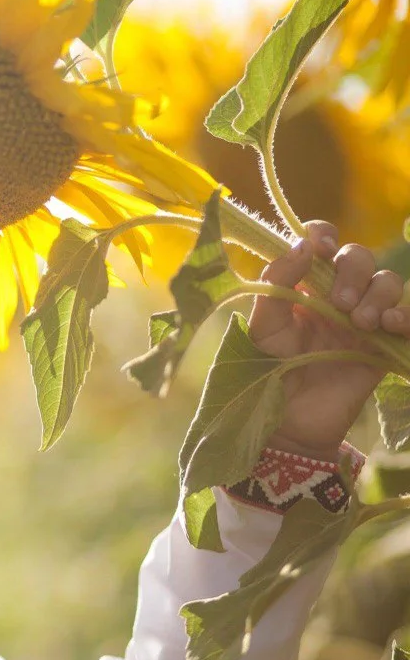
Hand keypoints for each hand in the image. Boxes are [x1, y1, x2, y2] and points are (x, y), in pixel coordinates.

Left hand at [249, 221, 409, 461]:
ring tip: (359, 323)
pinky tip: (390, 325)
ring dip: (377, 294)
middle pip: (358, 257)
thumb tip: (303, 244)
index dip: (323, 235)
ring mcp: (362, 318)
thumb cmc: (267, 373)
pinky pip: (408, 319)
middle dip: (353, 271)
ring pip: (387, 282)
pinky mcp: (383, 345)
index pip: (320, 242)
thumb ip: (276, 283)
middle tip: (339, 304)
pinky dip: (406, 316)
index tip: (321, 247)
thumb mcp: (263, 326)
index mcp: (301, 285)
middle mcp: (334, 295)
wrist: (288, 423)